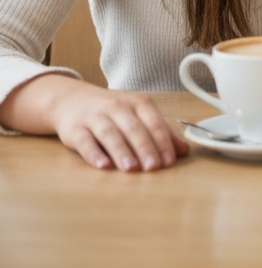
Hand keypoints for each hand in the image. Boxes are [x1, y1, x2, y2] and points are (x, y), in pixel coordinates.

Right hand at [0, 72, 188, 170]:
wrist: (72, 99)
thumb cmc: (113, 111)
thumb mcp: (138, 115)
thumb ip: (160, 132)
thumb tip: (184, 150)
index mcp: (138, 102)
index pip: (154, 121)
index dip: (163, 141)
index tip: (169, 161)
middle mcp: (117, 107)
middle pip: (134, 128)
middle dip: (145, 147)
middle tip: (153, 167)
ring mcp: (95, 117)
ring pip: (110, 134)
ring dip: (122, 151)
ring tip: (131, 168)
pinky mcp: (75, 129)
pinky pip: (85, 141)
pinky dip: (94, 154)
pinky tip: (102, 165)